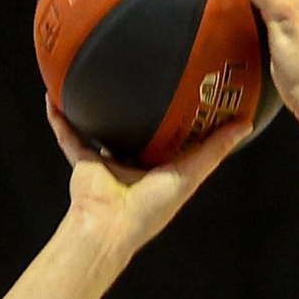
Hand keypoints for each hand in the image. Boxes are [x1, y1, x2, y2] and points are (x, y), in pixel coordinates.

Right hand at [47, 95, 250, 255]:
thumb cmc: (151, 209)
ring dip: (96, 108)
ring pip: (100, 128)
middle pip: (135, 129)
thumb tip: (245, 123)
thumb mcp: (191, 174)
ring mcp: (106, 162)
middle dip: (137, 107)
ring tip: (97, 76)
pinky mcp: (82, 162)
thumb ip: (214, 149)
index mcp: (159, 168)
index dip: (179, 115)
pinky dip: (59, 118)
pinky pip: (69, 135)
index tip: (187, 89)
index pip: (171, 137)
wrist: (110, 226)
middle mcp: (133, 162)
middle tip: (144, 72)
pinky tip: (54, 96)